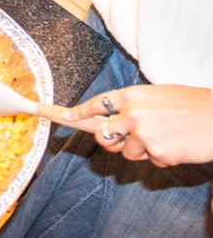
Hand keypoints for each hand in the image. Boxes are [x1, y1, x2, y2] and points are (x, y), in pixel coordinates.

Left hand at [64, 85, 212, 166]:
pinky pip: (150, 161)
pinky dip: (162, 158)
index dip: (79, 112)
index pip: (97, 104)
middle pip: (103, 134)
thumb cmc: (192, 105)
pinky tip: (177, 146)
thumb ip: (135, 106)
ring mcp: (143, 134)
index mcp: (132, 95)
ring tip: (165, 138)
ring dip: (142, 151)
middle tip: (125, 141)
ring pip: (127, 152)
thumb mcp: (158, 96)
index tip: (65, 116)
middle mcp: (132, 113)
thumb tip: (115, 119)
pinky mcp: (157, 152)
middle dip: (110, 141)